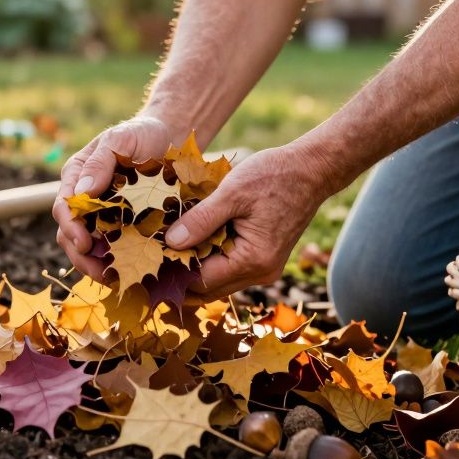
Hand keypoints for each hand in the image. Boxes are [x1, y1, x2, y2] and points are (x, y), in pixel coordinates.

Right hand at [53, 117, 175, 279]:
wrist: (169, 138)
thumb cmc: (140, 134)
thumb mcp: (119, 140)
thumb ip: (98, 163)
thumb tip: (82, 193)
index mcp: (76, 178)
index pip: (64, 208)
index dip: (71, 229)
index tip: (85, 244)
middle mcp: (85, 200)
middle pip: (70, 235)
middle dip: (81, 257)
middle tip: (101, 272)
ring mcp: (103, 215)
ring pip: (90, 248)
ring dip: (98, 265)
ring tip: (116, 278)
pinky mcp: (124, 226)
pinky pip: (115, 248)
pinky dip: (119, 261)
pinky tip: (133, 271)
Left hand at [164, 145, 328, 299]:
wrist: (312, 169)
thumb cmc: (274, 176)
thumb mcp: (232, 193)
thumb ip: (201, 220)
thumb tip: (170, 243)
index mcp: (253, 261)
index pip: (202, 281)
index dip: (172, 272)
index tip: (147, 257)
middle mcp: (261, 273)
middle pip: (209, 288)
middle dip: (180, 276)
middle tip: (150, 258)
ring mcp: (264, 268)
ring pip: (218, 281)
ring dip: (194, 268)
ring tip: (165, 249)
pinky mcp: (264, 258)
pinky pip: (229, 268)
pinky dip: (209, 259)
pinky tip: (191, 242)